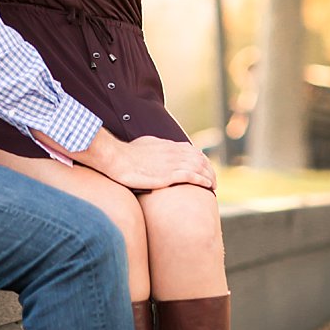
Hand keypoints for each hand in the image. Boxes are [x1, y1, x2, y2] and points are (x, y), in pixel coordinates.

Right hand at [76, 131, 216, 191]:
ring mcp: (171, 162)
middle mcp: (172, 152)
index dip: (201, 159)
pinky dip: (202, 180)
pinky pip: (192, 176)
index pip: (191, 150)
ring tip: (213, 185)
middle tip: (212, 179)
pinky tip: (207, 185)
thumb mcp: (142, 145)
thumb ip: (154, 147)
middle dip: (209, 168)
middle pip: (199, 158)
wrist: (116, 158)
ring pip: (199, 167)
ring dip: (209, 176)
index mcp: (166, 145)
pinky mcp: (168, 174)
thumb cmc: (125, 154)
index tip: (204, 168)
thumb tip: (156, 151)